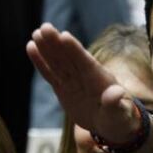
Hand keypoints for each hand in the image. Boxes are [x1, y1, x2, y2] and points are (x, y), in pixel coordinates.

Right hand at [26, 23, 139, 144]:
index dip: (76, 50)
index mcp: (101, 79)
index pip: (86, 63)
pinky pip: (50, 73)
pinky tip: (31, 47)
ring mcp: (73, 81)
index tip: (65, 36)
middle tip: (45, 27)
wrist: (111, 124)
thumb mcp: (121, 114)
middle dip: (58, 44)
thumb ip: (115, 103)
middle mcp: (85, 76)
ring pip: (58, 62)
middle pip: (69, 58)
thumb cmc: (120, 118)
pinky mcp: (62, 87)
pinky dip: (40, 62)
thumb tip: (115, 93)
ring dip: (47, 48)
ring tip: (36, 33)